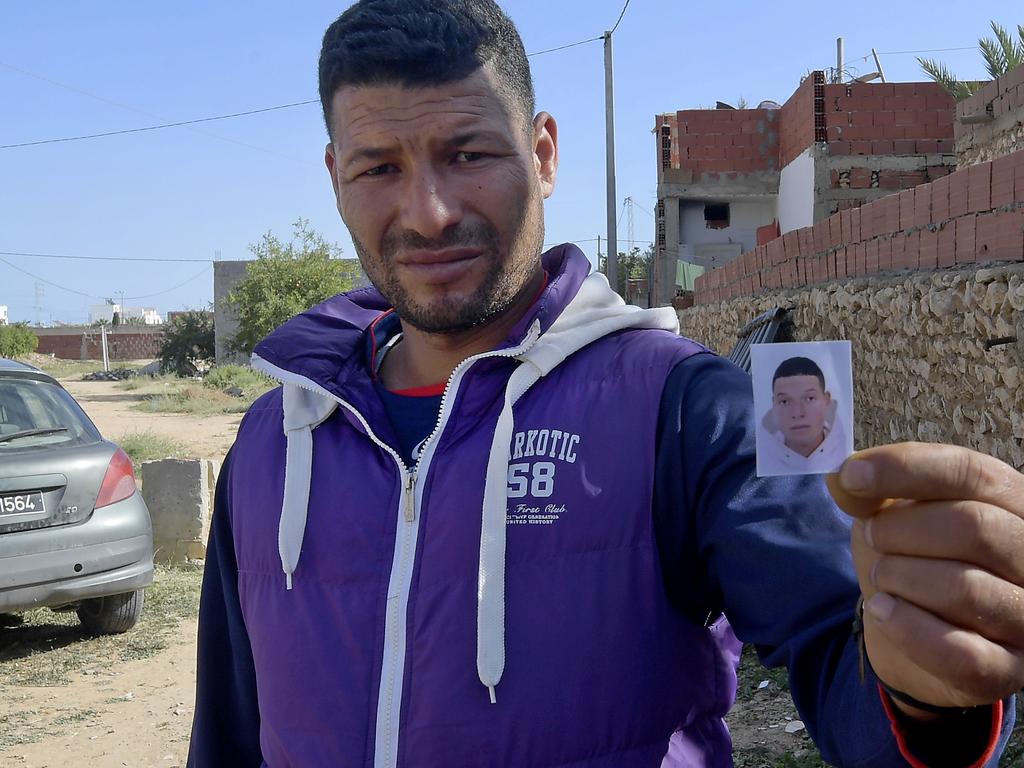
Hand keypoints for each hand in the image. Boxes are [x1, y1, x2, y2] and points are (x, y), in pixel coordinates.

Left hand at [826, 443, 1023, 716]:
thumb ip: (869, 492)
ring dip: (900, 577)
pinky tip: (881, 609)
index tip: (850, 476)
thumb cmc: (912, 558)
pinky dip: (906, 627)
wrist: (914, 635)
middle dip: (901, 530)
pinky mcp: (1010, 669)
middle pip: (972, 526)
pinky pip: (961, 653)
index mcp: (1012, 501)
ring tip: (881, 576)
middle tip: (872, 535)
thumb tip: (844, 478)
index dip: (904, 469)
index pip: (970, 472)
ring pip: (964, 587)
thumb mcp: (890, 515)